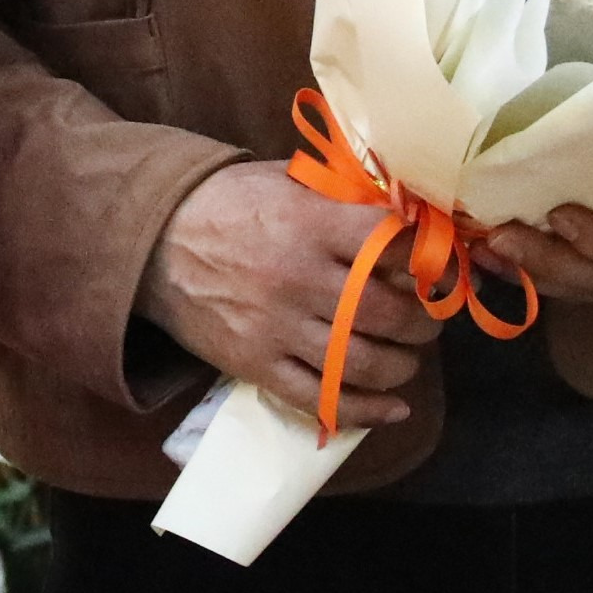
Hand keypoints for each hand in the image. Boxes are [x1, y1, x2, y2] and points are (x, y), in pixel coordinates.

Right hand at [135, 159, 441, 429]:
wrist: (154, 241)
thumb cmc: (230, 203)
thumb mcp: (286, 180)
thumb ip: (344, 196)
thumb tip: (411, 212)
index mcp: (309, 222)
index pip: (393, 245)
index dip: (427, 260)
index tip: (437, 268)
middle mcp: (297, 276)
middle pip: (388, 313)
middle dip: (423, 322)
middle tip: (428, 319)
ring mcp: (276, 327)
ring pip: (363, 363)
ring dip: (403, 366)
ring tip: (408, 357)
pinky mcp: (256, 365)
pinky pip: (322, 400)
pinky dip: (366, 411)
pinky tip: (393, 409)